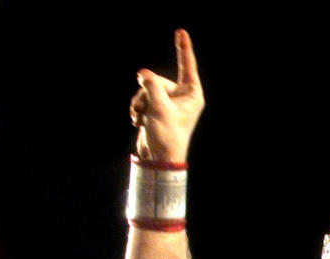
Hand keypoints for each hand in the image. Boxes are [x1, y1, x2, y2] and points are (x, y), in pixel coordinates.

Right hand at [129, 29, 204, 162]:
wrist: (158, 157)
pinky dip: (137, 108)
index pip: (187, 67)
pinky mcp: (156, 108)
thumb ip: (152, 86)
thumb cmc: (167, 135)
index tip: (181, 31)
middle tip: (148, 109)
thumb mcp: (160, 108)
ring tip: (142, 118)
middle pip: (158, 79)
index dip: (183, 48)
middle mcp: (181, 96)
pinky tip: (138, 122)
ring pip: (146, 89)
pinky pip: (141, 98)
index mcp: (192, 95)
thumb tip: (143, 72)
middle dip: (147, 92)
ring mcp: (167, 102)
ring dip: (140, 102)